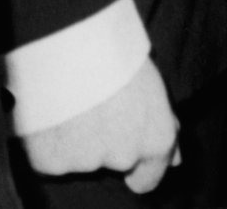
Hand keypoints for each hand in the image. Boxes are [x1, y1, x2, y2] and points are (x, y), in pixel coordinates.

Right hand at [22, 59, 178, 193]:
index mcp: (156, 142)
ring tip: (76, 106)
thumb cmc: (120, 59)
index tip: (128, 156)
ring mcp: (84, 163)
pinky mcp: (50, 162)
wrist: (75, 48)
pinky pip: (51, 159)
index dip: (138, 169)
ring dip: (78, 141)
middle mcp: (124, 158)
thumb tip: (176, 160)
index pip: (148, 180)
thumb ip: (163, 127)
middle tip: (98, 111)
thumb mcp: (154, 90)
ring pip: (81, 160)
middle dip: (107, 145)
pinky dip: (51, 143)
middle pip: (114, 163)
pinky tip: (56, 115)